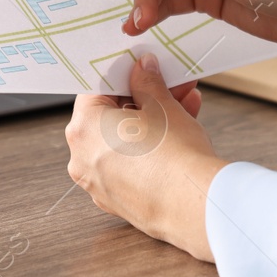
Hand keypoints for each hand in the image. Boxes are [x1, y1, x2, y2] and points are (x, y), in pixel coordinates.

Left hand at [65, 53, 226, 261]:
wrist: (195, 206)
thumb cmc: (173, 156)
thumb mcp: (162, 106)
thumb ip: (147, 82)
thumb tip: (143, 69)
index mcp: (83, 129)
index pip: (96, 91)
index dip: (123, 77)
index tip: (142, 72)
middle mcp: (82, 158)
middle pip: (110, 117)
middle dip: (144, 99)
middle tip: (171, 87)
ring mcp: (99, 183)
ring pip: (122, 143)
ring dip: (152, 122)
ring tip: (186, 105)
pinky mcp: (118, 200)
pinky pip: (129, 165)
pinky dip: (148, 150)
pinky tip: (180, 134)